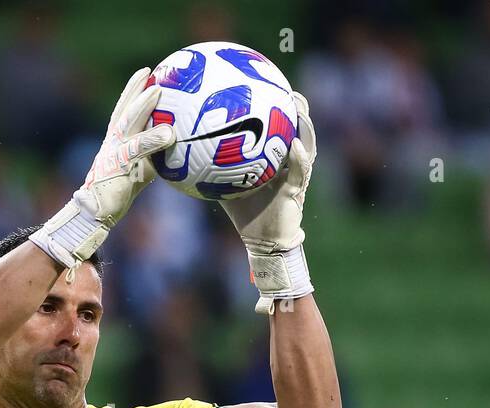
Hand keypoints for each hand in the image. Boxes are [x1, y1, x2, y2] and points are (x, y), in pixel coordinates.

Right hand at [31, 68, 174, 268]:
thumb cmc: (121, 191)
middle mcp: (112, 141)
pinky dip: (153, 139)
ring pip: (129, 122)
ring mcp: (114, 151)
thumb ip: (155, 155)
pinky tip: (170, 134)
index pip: (124, 109)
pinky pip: (138, 148)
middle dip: (136, 88)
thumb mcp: (142, 168)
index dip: (133, 90)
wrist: (96, 212)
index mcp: (116, 140)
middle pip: (124, 108)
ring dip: (143, 105)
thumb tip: (182, 146)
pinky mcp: (119, 165)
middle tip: (151, 71)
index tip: (146, 73)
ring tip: (158, 90)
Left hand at [220, 92, 316, 313]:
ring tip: (299, 109)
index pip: (279, 125)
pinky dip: (299, 158)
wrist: (261, 240)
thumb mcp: (225, 183)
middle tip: (289, 90)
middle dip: (297, 109)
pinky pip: (301, 171)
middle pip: (299, 128)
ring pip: (307, 144)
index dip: (277, 105)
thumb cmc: (243, 210)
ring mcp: (297, 174)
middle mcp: (290, 161)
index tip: (268, 84)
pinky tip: (295, 146)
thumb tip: (182, 147)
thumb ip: (210, 164)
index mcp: (275, 156)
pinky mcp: (298, 190)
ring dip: (305, 126)